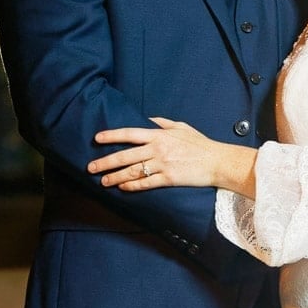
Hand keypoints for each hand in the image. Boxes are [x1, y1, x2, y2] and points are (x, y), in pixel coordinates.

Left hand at [89, 117, 256, 193]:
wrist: (216, 161)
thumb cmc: (200, 143)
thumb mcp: (181, 127)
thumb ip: (162, 122)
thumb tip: (147, 119)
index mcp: (159, 135)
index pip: (130, 133)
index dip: (112, 135)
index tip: (97, 138)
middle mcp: (158, 149)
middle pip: (126, 156)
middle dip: (106, 162)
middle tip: (91, 167)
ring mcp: (162, 165)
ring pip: (132, 172)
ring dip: (115, 177)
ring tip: (103, 181)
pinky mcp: (168, 179)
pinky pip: (146, 183)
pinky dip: (132, 186)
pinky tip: (122, 188)